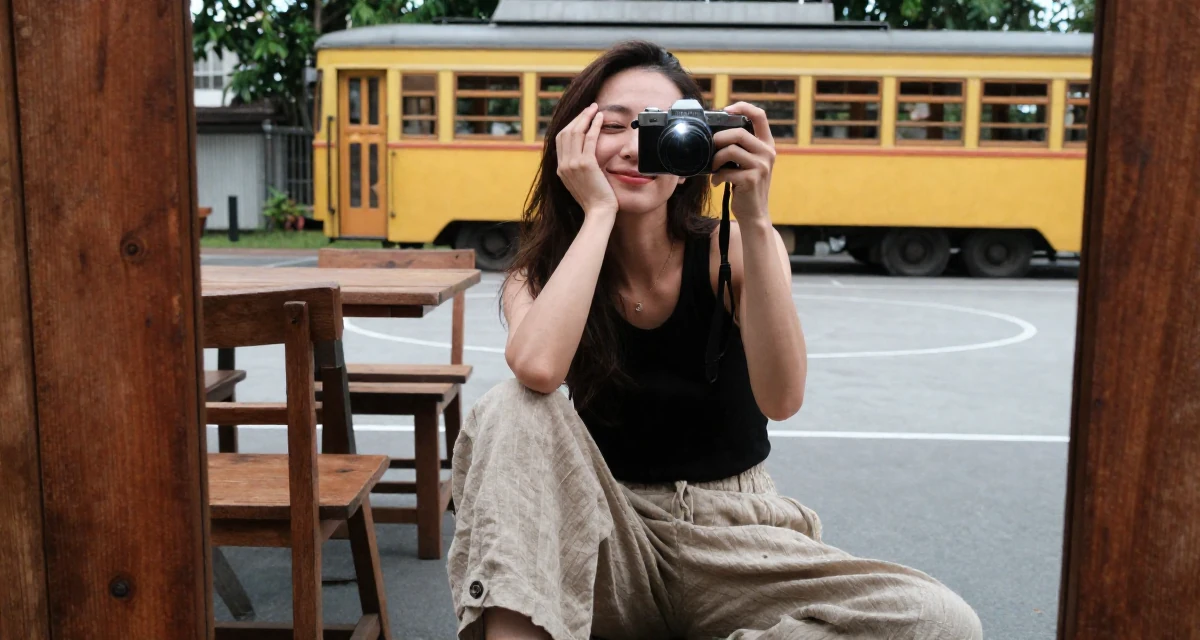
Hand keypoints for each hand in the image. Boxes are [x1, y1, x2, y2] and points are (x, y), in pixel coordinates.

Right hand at [556, 103, 617, 219]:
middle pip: (566, 132)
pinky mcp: (586, 164)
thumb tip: (582, 156)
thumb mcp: (580, 183)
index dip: (570, 125)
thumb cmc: (594, 200)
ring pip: (576, 132)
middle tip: (589, 108)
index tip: (581, 118)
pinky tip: (601, 118)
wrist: (598, 212)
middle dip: (578, 117)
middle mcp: (563, 165)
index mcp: (560, 169)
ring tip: (595, 109)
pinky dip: (595, 126)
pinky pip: (589, 139)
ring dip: (586, 117)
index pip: (560, 140)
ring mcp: (572, 164)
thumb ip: (577, 169)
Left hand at [710, 102, 775, 223]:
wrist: (754, 213)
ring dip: (716, 159)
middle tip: (711, 148)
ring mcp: (761, 166)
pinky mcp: (752, 179)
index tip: (725, 110)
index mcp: (767, 144)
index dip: (742, 107)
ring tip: (713, 168)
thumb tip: (715, 133)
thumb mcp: (749, 163)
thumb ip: (741, 147)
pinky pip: (726, 171)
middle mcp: (768, 153)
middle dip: (719, 139)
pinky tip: (716, 182)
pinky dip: (717, 177)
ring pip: (731, 150)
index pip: (760, 115)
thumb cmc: (746, 186)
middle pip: (739, 132)